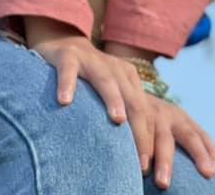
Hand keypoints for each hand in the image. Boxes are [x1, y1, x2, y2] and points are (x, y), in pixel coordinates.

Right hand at [25, 19, 214, 186]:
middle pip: (133, 101)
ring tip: (118, 120)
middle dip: (140, 130)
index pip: (145, 113)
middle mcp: (116, 70)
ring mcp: (93, 61)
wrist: (66, 44)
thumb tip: (136, 161)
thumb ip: (123, 118)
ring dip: (113, 100)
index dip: (149, 139)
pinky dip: (68, 84)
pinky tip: (65, 101)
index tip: (149, 169)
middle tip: (142, 161)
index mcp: (130, 80)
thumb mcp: (112, 95)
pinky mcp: (68, 57)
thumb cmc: (91, 80)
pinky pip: (69, 70)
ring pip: (106, 81)